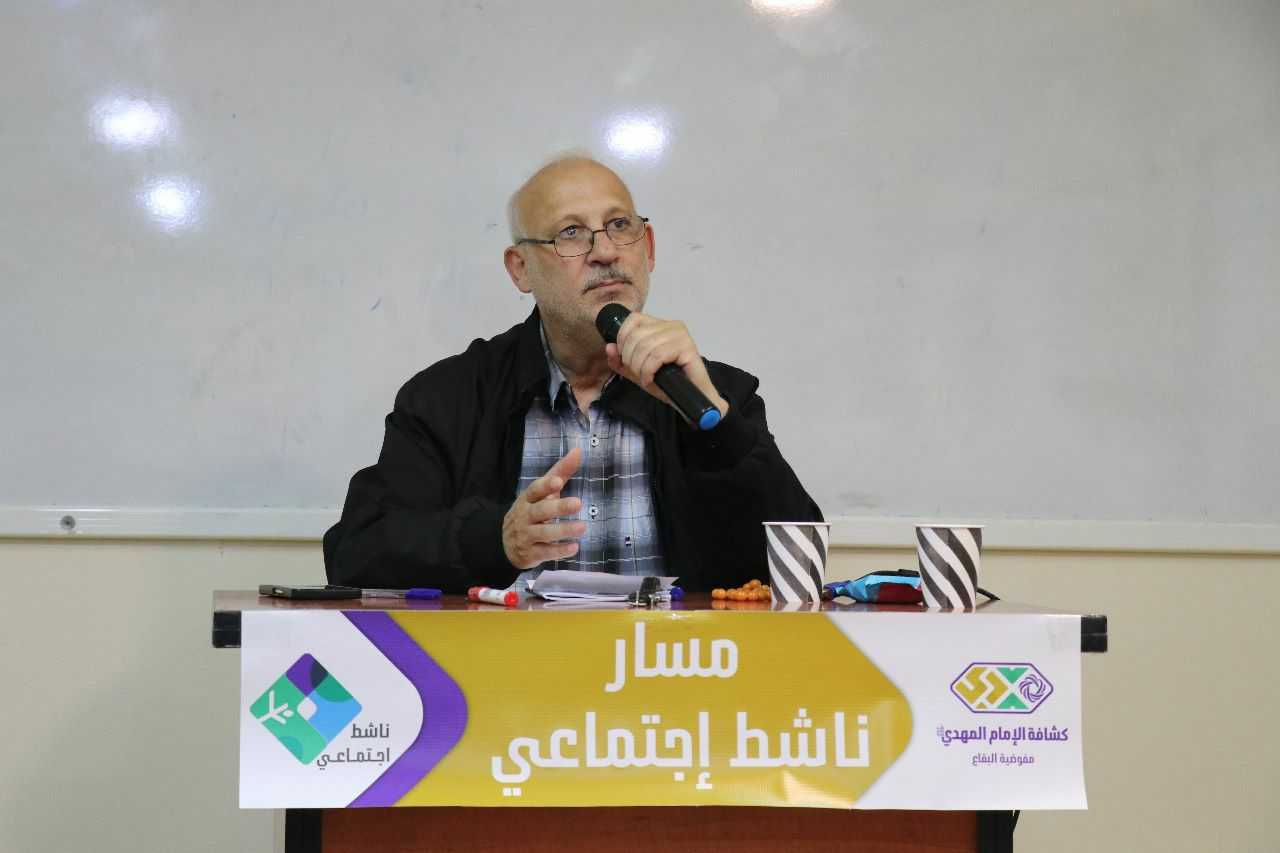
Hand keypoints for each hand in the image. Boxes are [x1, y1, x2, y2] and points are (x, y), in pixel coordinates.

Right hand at [502, 447, 586, 569]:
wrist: (505, 543)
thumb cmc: (531, 511)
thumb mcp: (543, 492)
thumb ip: (560, 472)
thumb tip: (578, 450)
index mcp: (528, 499)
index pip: (534, 490)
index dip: (545, 486)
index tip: (558, 481)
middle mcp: (525, 516)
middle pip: (540, 511)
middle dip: (558, 507)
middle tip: (578, 503)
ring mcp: (526, 536)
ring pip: (544, 533)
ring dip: (563, 530)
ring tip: (583, 527)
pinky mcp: (531, 553)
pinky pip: (545, 552)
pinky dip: (559, 551)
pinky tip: (574, 548)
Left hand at [604, 312, 728, 416]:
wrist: (690, 401)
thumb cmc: (668, 385)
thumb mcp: (638, 372)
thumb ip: (621, 361)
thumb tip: (609, 347)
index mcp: (660, 326)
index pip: (633, 319)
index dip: (622, 338)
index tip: (625, 359)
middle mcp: (671, 325)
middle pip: (636, 334)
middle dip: (629, 358)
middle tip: (637, 373)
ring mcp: (681, 335)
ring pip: (645, 346)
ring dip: (639, 367)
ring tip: (645, 378)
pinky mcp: (688, 348)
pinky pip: (657, 355)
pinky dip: (649, 370)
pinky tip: (650, 379)